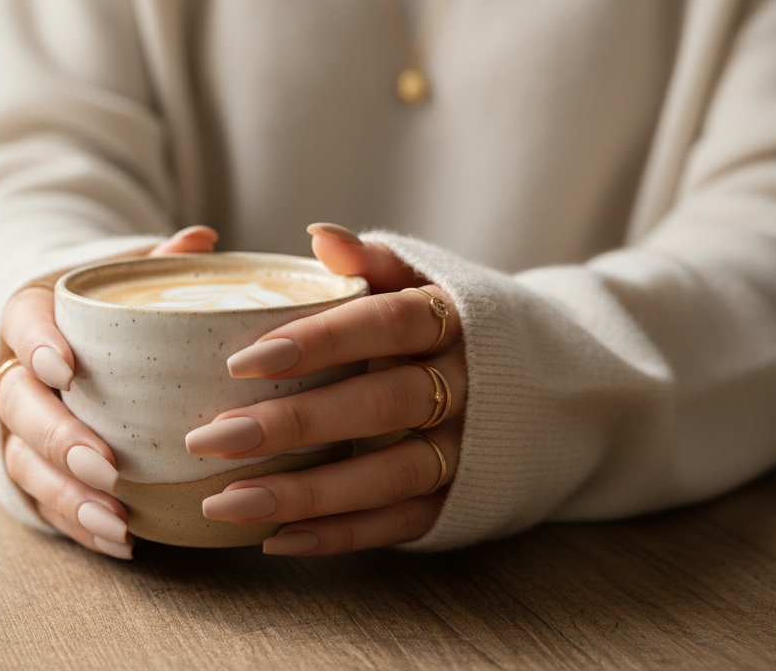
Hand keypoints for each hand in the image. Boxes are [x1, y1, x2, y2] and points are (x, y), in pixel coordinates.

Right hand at [0, 225, 219, 558]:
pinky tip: (120, 542)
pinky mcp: (29, 471)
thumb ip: (157, 263)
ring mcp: (15, 429)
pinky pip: (43, 504)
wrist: (57, 348)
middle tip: (104, 464)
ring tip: (115, 519)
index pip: (24, 325)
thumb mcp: (121, 281)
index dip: (40, 346)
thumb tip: (203, 241)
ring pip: (25, 463)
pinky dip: (78, 525)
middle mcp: (13, 374)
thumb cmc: (100, 314)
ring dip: (69, 495)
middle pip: (20, 406)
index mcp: (30, 316)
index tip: (67, 367)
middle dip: (59, 438)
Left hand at [185, 222, 465, 555]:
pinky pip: (400, 524)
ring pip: (387, 475)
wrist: (564, 387)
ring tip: (226, 503)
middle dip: (294, 424)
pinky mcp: (463, 501)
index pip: (386, 323)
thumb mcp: (428, 282)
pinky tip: (275, 539)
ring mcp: (467, 450)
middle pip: (381, 405)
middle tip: (212, 437)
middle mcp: (466, 388)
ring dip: (305, 494)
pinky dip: (340, 535)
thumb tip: (318, 236)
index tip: (244, 361)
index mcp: (452, 320)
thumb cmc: (460, 325)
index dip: (320, 341)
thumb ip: (373, 264)